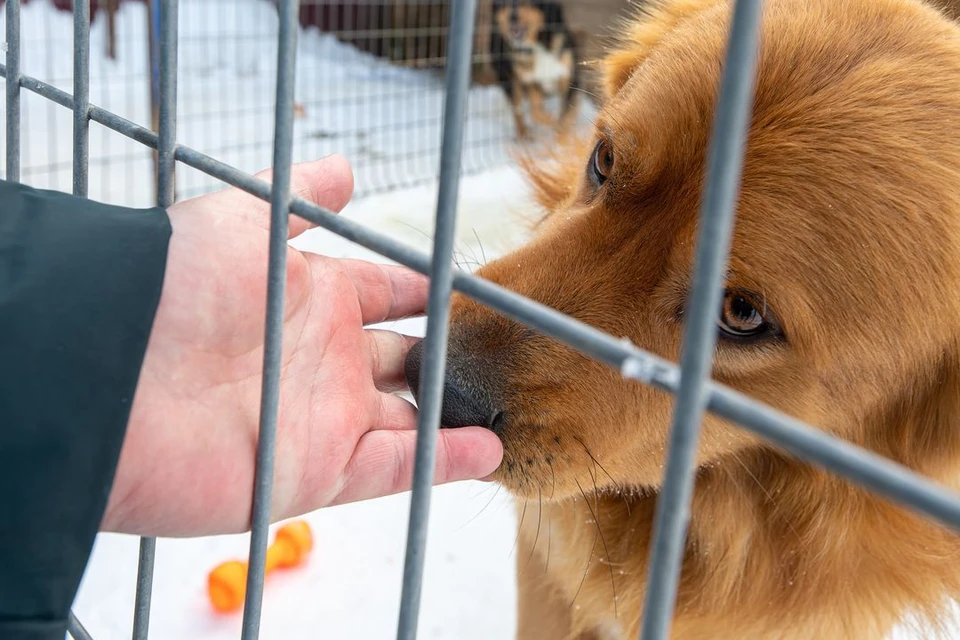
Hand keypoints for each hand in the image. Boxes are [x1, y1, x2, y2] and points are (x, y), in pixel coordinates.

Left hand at [102, 156, 502, 536]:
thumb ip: (301, 200)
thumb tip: (346, 166)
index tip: (475, 289)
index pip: (386, 292)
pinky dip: (446, 461)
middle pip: (404, 358)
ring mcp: (325, 418)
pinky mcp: (320, 473)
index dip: (426, 289)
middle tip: (505, 352)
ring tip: (513, 404)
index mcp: (312, 299)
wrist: (110, 376)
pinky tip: (494, 449)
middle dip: (450, 354)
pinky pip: (398, 468)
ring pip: (410, 416)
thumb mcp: (242, 218)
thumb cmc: (174, 286)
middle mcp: (324, 360)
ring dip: (457, 411)